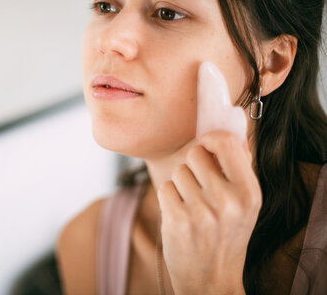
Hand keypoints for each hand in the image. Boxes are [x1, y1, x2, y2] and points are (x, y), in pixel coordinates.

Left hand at [157, 130, 261, 294]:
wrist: (211, 279)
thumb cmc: (227, 235)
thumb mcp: (245, 204)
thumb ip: (239, 169)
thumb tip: (227, 135)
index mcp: (249, 192)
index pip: (226, 142)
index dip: (211, 139)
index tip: (206, 147)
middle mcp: (227, 200)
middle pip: (195, 154)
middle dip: (193, 165)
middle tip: (200, 185)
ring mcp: (201, 211)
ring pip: (178, 171)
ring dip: (181, 184)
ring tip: (192, 205)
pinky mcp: (177, 219)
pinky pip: (165, 187)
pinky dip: (169, 198)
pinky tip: (180, 214)